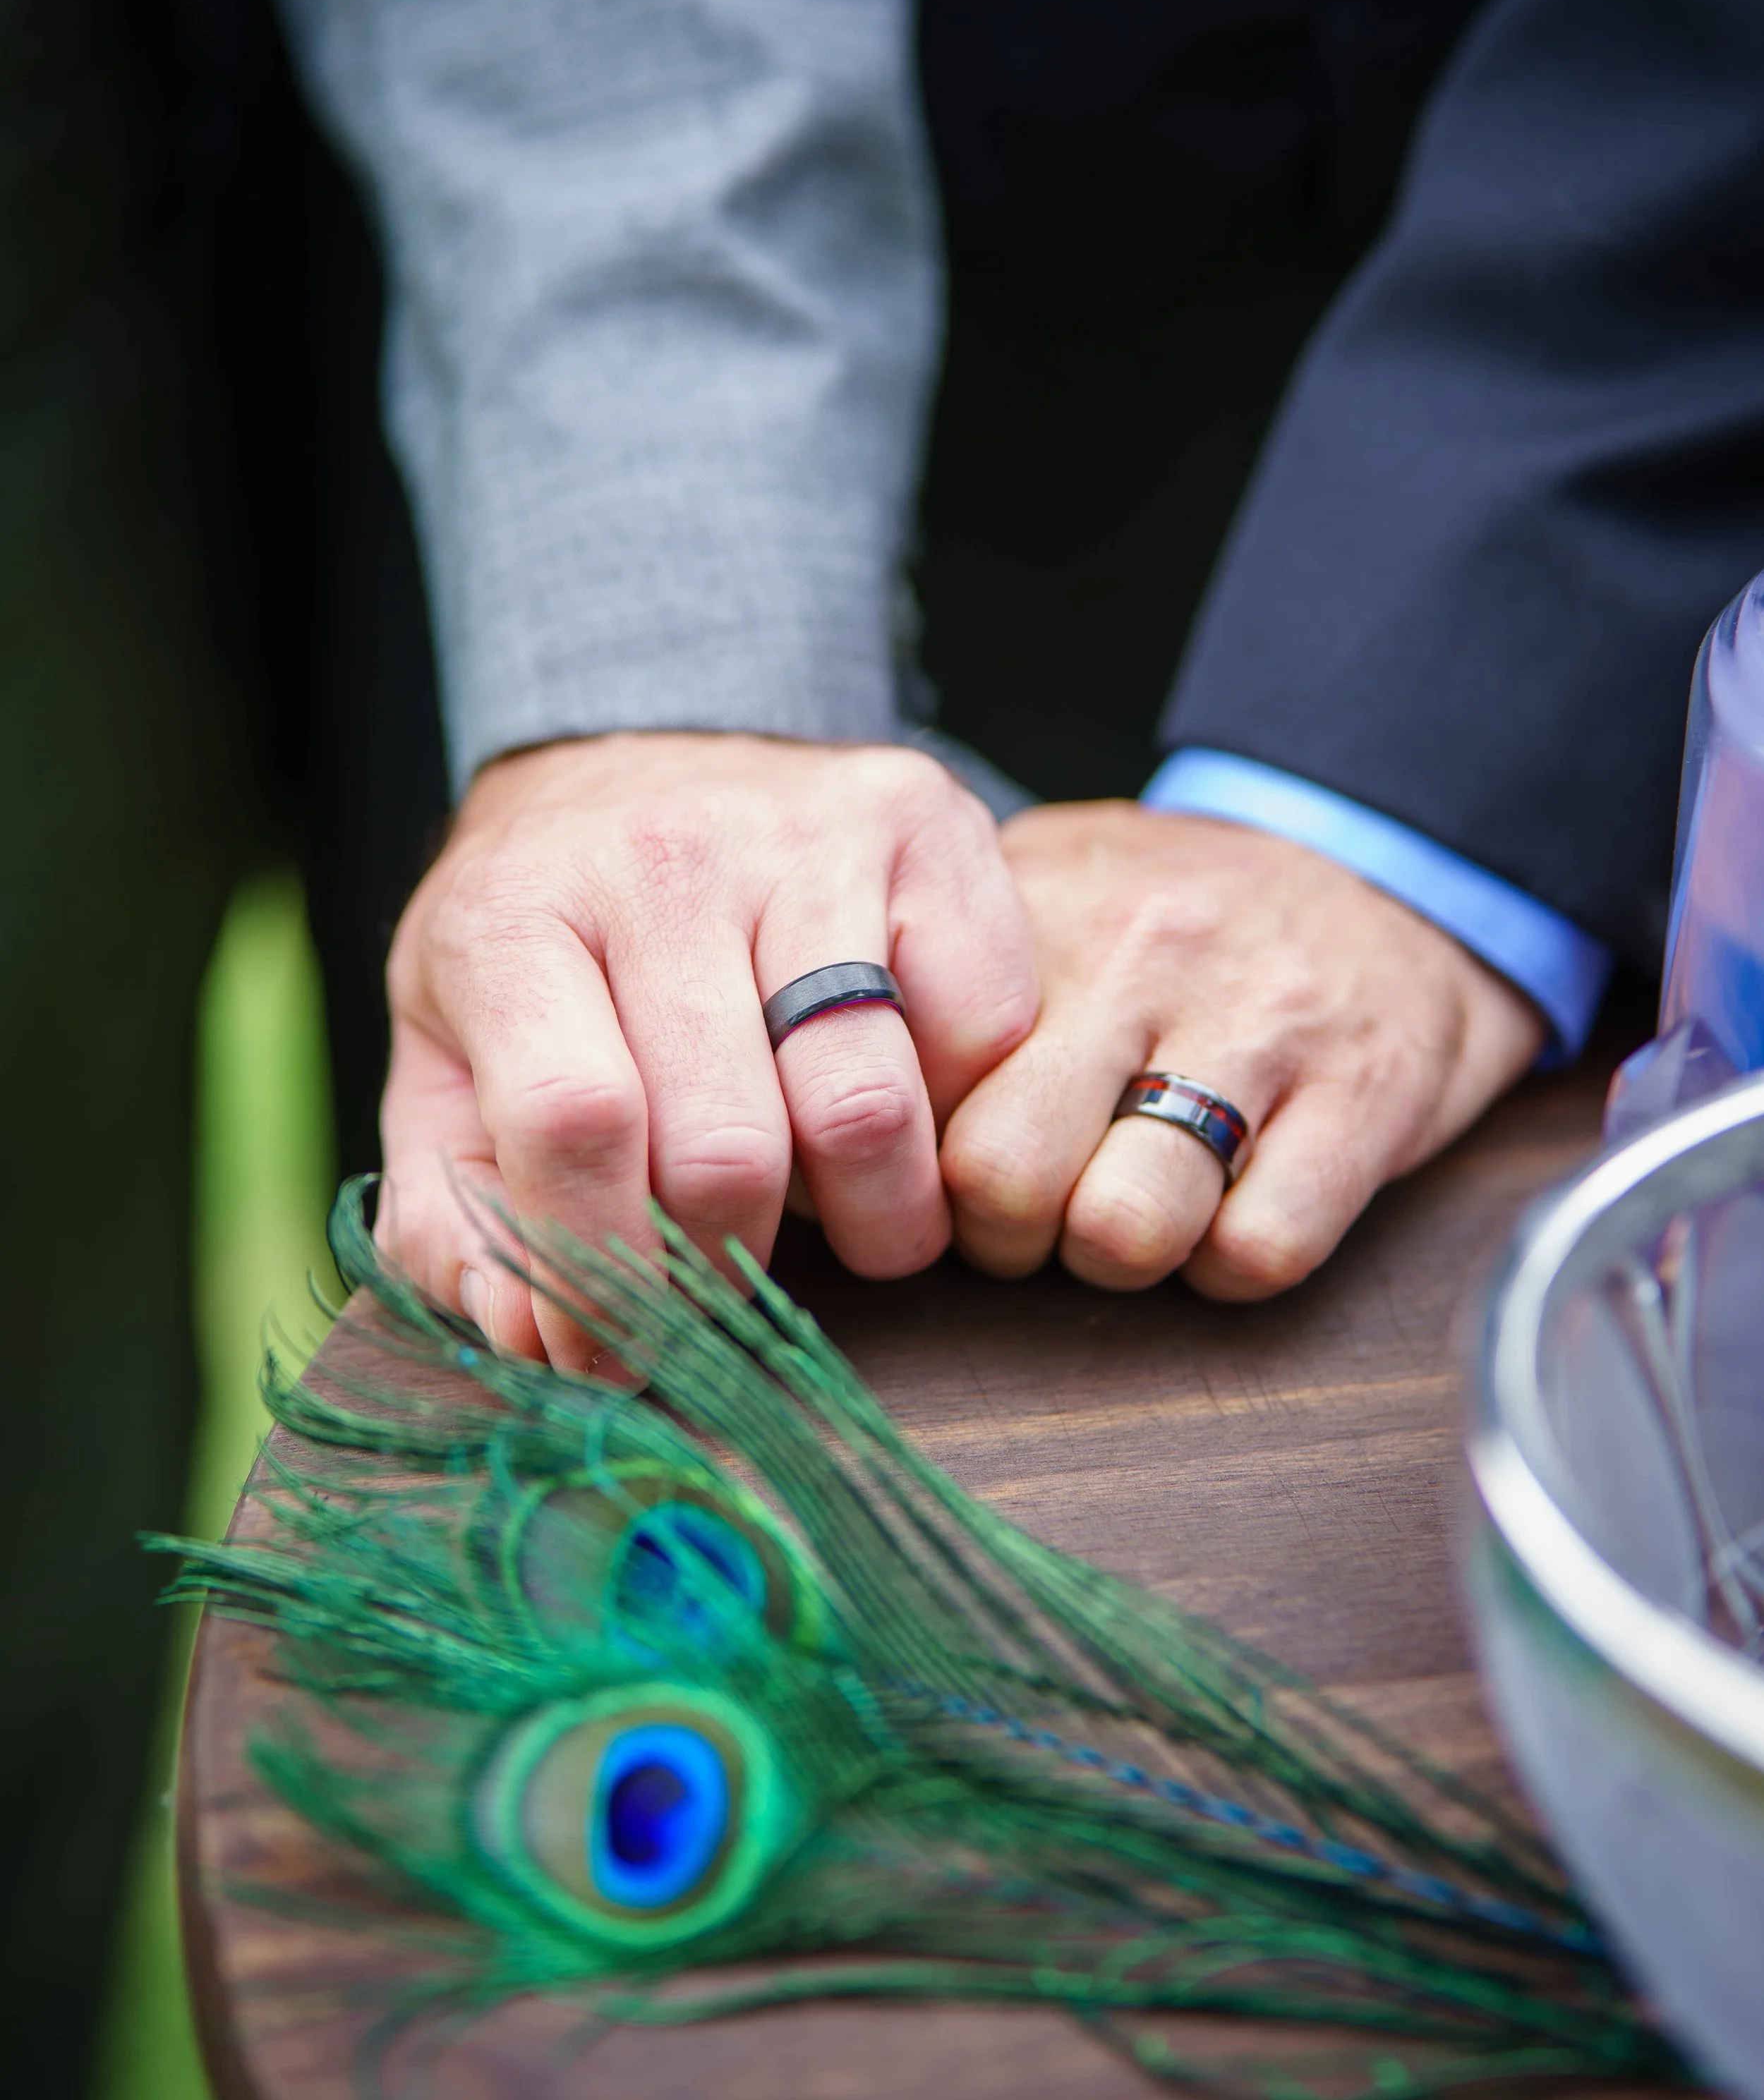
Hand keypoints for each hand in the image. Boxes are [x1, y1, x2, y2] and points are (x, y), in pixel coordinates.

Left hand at [378, 734, 1036, 1362]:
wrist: (647, 751)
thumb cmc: (550, 940)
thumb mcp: (451, 1062)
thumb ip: (459, 1220)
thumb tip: (540, 1342)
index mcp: (513, 915)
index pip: (573, 1123)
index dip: (602, 1272)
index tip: (618, 1348)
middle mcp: (663, 855)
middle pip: (726, 1147)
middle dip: (731, 1266)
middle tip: (729, 1275)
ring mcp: (807, 830)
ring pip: (869, 1107)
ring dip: (866, 1216)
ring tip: (830, 1202)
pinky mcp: (926, 820)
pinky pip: (982, 1038)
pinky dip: (951, 1112)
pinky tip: (895, 1092)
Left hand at [940, 803, 1543, 1298]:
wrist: (1384, 861)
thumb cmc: (1175, 915)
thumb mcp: (1046, 890)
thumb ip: (936, 976)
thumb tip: (816, 1094)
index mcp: (1037, 910)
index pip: (909, 1088)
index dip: (911, 1167)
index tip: (940, 1169)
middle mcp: (1138, 954)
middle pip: (1001, 1177)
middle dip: (1006, 1238)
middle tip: (1038, 1215)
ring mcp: (1258, 1023)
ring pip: (1126, 1228)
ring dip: (1121, 1255)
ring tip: (1137, 1206)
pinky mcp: (1366, 1094)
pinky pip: (1259, 1250)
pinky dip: (1234, 1263)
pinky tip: (1233, 1210)